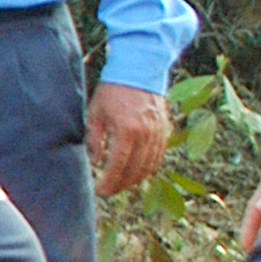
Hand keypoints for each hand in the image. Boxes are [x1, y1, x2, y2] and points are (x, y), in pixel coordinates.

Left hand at [87, 82, 171, 197]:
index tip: (100, 191)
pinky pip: (158, 156)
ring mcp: (159, 133)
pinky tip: (136, 172)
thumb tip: (96, 162)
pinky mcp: (165, 130)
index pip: (118, 165)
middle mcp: (146, 134)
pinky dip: (148, 168)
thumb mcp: (96, 114)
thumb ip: (95, 140)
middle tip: (108, 191)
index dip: (109, 181)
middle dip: (121, 184)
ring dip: (135, 179)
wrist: (139, 70)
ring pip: (149, 166)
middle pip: (135, 170)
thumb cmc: (113, 90)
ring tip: (120, 184)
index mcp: (127, 130)